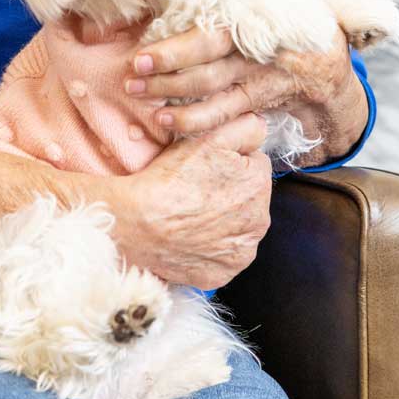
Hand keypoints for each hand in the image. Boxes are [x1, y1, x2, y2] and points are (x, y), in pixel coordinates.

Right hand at [107, 112, 271, 288]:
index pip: (254, 163)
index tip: (208, 166)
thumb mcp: (209, 137)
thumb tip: (260, 125)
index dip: (230, 161)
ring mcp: (242, 252)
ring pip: (239, 225)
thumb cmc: (170, 178)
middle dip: (230, 189)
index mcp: (259, 184)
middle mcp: (259, 222)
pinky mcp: (224, 273)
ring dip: (224, 218)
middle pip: (249, 196)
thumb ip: (245, 127)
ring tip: (193, 211)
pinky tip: (192, 234)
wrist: (137, 222)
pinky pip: (225, 253)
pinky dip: (212, 245)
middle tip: (198, 188)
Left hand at [125, 21, 355, 137]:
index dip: (175, 49)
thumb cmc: (283, 19)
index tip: (141, 55)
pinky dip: (194, 121)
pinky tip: (167, 122)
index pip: (210, 36)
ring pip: (211, 92)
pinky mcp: (258, 102)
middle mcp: (256, 51)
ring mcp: (259, 79)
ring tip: (141, 97)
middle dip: (165, 74)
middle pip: (206, 66)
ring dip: (172, 97)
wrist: (326, 60)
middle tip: (131, 76)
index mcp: (254, 19)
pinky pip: (223, 114)